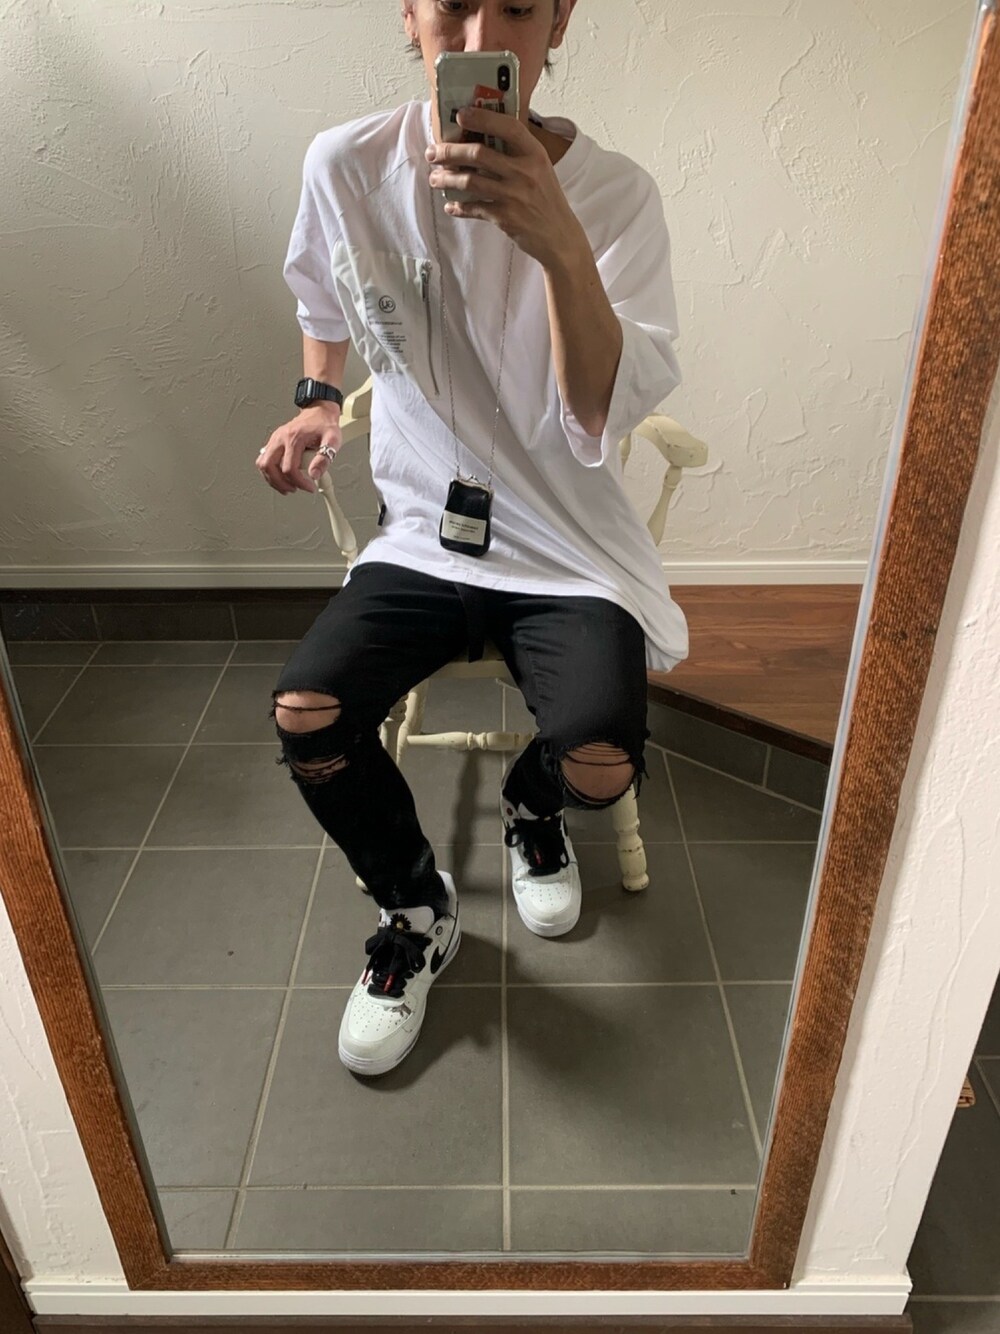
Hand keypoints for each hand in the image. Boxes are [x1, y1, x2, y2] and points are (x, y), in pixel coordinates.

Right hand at [256, 403, 341, 495]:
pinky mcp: (274, 442)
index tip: (309, 487)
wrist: (319, 412)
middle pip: (269, 466)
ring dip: (272, 479)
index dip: (299, 482)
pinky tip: (281, 477)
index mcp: (294, 438)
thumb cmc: (324, 425)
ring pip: (263, 464)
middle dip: (281, 483)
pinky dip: (270, 472)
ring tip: (287, 486)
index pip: (289, 468)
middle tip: (293, 489)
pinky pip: (265, 460)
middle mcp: (280, 438)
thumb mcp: (332, 440)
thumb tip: (314, 474)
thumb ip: (325, 458)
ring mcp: (275, 440)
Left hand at [426, 108, 587, 270]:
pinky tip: (451, 206)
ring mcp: (515, 195)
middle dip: (450, 152)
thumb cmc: (546, 199)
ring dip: (447, 179)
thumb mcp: (540, 169)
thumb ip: (518, 153)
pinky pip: (474, 208)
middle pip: (479, 154)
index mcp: (535, 154)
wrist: (560, 236)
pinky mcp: (506, 217)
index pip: (507, 127)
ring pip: (470, 181)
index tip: (460, 115)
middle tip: (434, 153)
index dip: (482, 117)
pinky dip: (459, 208)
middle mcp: (525, 172)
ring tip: (435, 179)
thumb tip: (481, 139)